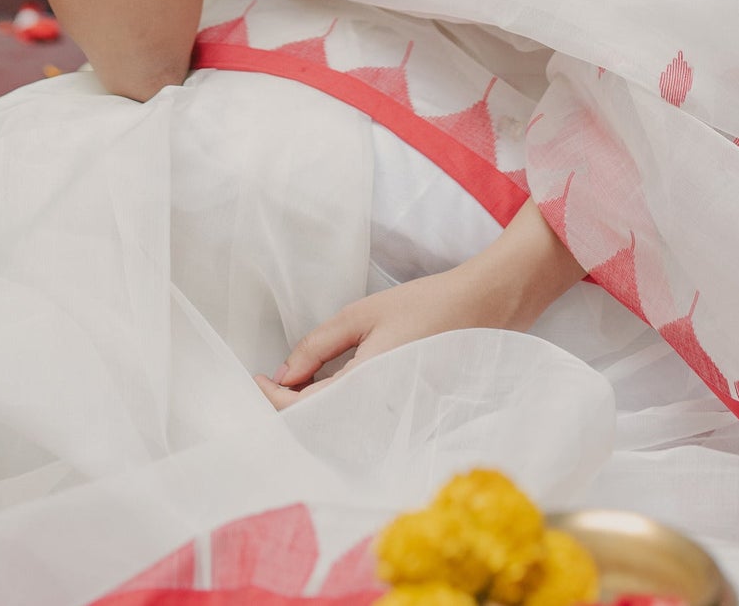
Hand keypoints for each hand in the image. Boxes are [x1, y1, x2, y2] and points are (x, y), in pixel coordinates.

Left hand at [252, 260, 515, 411]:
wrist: (483, 308)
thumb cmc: (424, 305)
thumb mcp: (363, 314)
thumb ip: (319, 345)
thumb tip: (283, 373)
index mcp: (366, 386)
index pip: (303, 410)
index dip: (272, 398)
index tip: (255, 379)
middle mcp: (380, 415)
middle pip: (318, 430)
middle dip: (289, 410)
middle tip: (271, 384)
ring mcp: (396, 423)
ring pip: (339, 432)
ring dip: (312, 413)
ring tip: (296, 385)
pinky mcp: (406, 421)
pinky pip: (361, 426)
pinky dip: (338, 413)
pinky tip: (329, 391)